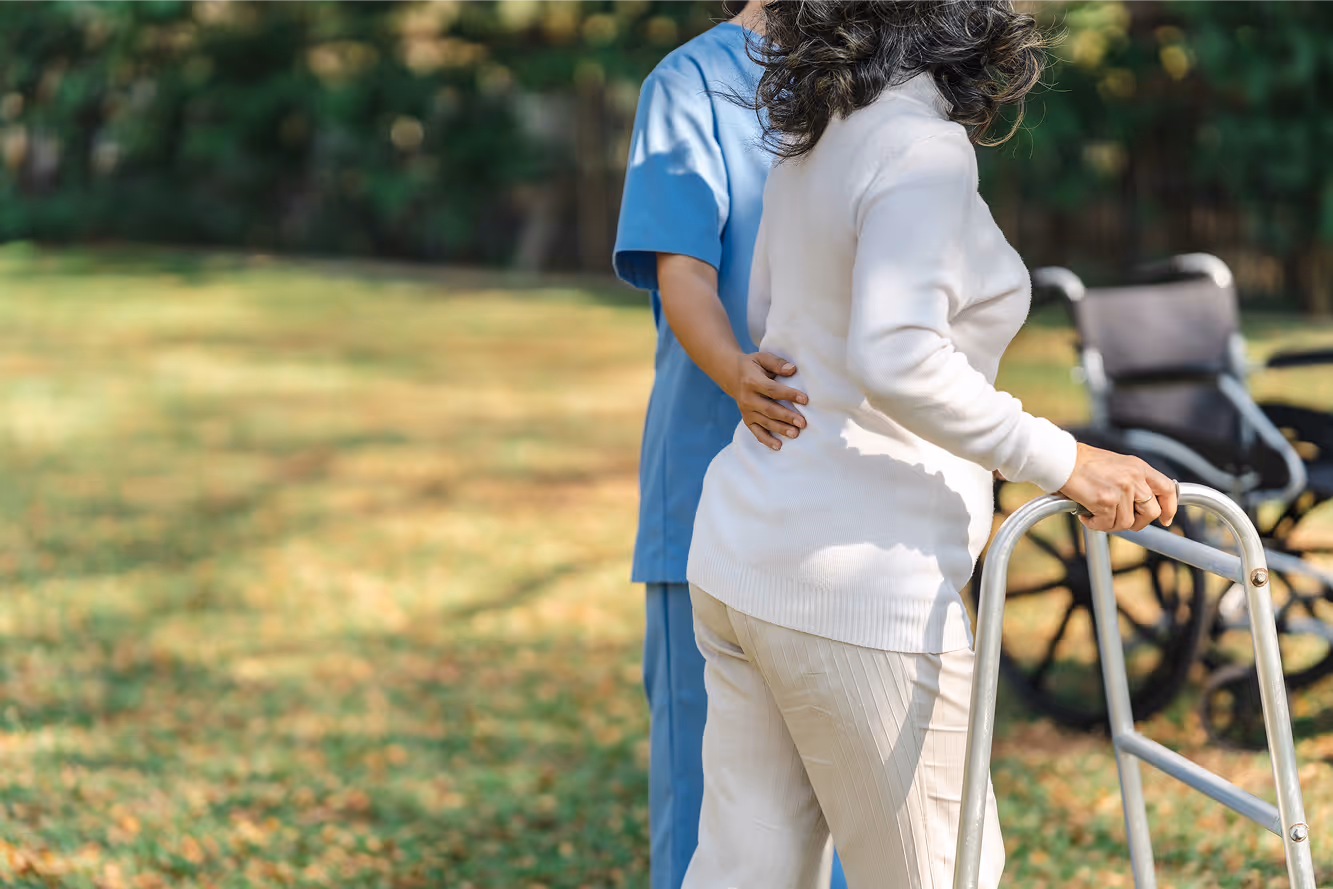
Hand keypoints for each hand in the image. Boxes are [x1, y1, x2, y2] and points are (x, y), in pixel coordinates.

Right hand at [729, 352, 807, 450]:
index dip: (789, 394)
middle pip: (769, 409)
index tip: (805, 399)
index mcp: (751, 381)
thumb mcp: (762, 358)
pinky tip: (778, 446)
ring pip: (765, 422)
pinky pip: (756, 432)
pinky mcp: (747, 419)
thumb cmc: (752, 365)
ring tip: (795, 434)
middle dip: (786, 417)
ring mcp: (746, 410)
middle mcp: (747, 398)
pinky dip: (766, 440)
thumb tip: (792, 369)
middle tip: (803, 423)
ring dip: (780, 429)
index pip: (772, 390)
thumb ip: (777, 364)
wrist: (731, 375)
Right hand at [1059, 443, 1178, 532]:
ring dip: (1111, 523)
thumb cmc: (1080, 463)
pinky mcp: (1106, 501)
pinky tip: (1086, 514)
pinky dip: (1095, 523)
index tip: (1165, 520)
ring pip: (1128, 522)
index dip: (1169, 508)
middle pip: (1151, 512)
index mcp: (1138, 467)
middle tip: (1119, 520)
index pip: (1167, 489)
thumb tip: (1136, 505)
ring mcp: (1122, 489)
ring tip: (1095, 514)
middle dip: (1137, 522)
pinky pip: (1107, 524)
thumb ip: (1130, 481)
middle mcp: (1134, 477)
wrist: (1060, 460)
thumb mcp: (1115, 465)